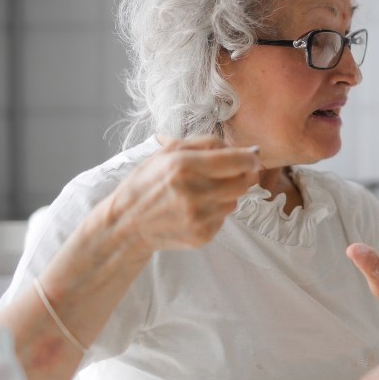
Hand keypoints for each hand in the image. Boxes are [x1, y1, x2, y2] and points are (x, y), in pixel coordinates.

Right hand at [104, 135, 260, 252]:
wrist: (126, 224)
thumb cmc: (147, 183)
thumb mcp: (168, 152)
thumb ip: (207, 144)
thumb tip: (246, 149)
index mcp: (184, 166)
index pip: (237, 161)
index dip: (250, 158)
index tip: (251, 157)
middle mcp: (193, 193)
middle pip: (243, 182)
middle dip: (241, 175)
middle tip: (229, 173)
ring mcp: (199, 218)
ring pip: (236, 201)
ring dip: (227, 194)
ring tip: (203, 192)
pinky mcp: (202, 235)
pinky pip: (224, 218)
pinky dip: (216, 211)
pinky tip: (195, 209)